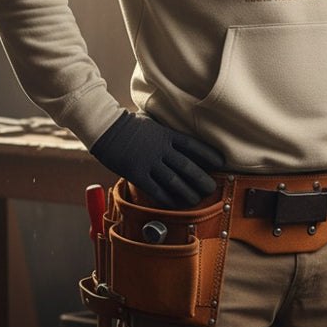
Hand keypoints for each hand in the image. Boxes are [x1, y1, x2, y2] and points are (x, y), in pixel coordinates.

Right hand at [90, 111, 223, 208]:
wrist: (105, 127)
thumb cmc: (128, 123)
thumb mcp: (152, 122)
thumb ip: (166, 131)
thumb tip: (179, 138)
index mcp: (166, 134)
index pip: (193, 145)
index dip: (209, 155)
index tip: (221, 162)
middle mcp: (160, 148)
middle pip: (187, 166)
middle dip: (202, 179)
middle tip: (212, 188)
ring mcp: (148, 161)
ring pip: (174, 181)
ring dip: (187, 192)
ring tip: (197, 199)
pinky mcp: (136, 173)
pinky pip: (155, 190)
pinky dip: (167, 198)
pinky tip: (175, 204)